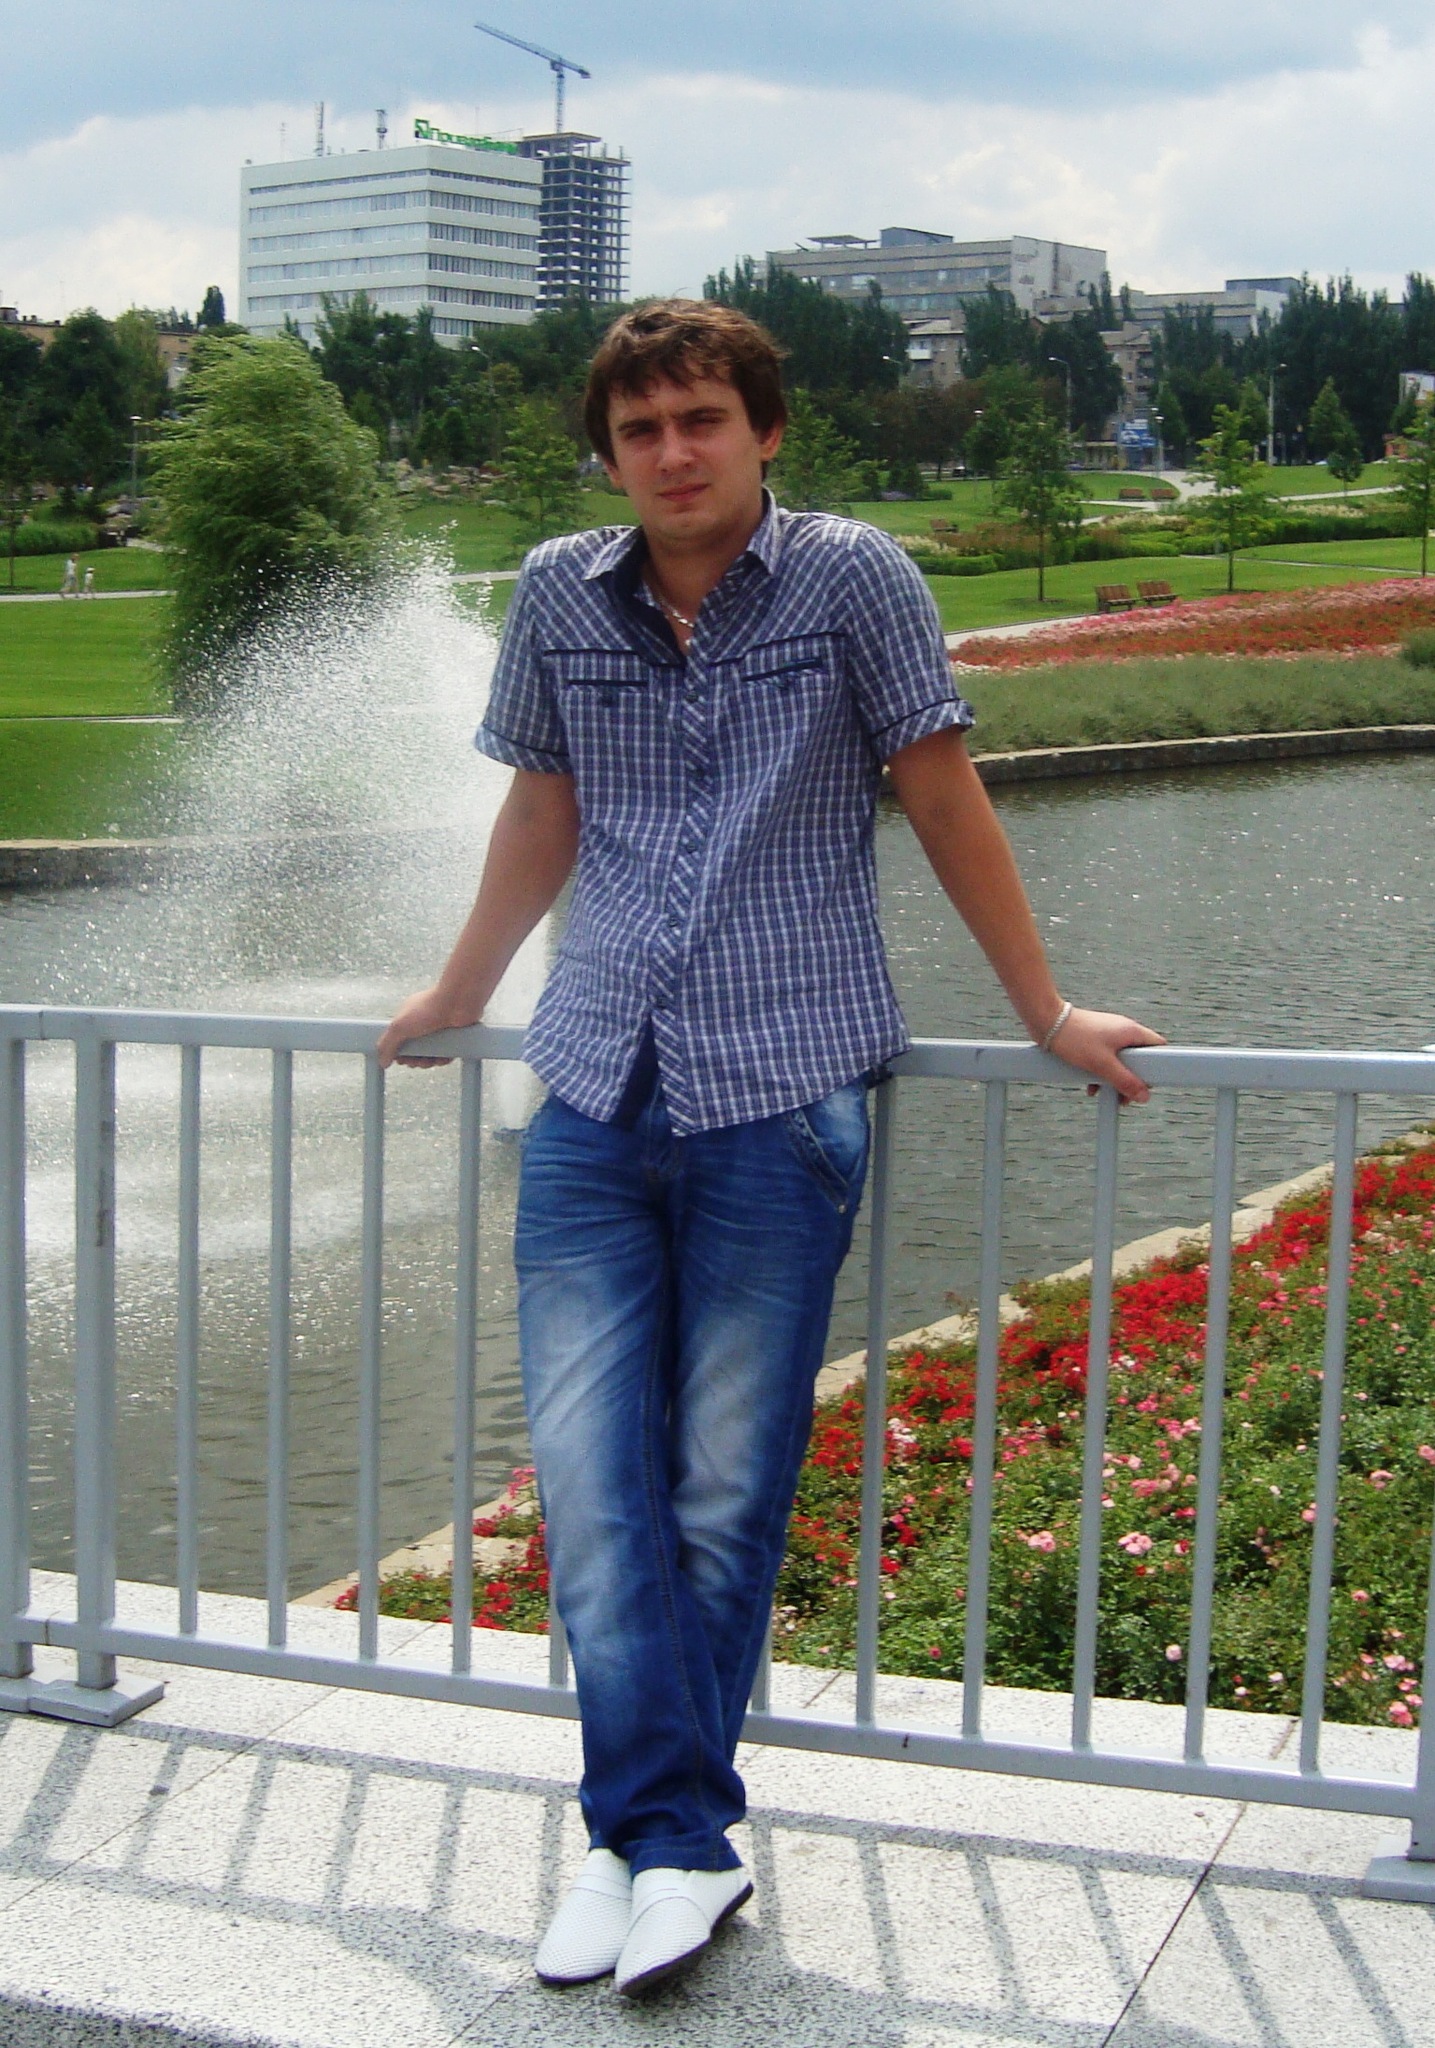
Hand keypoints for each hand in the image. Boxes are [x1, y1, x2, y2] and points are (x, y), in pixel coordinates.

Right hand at [376, 986, 477, 1069]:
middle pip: (414, 1050)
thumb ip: (387, 1044)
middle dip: (414, 1060)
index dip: (399, 1053)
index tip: (401, 1060)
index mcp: (407, 1019)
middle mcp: (422, 1024)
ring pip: (430, 1053)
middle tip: (416, 1062)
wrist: (458, 1002)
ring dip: (428, 1061)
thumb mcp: (399, 1026)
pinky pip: (446, 1053)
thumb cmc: (428, 1008)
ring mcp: (438, 1030)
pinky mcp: (452, 1036)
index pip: (399, 1041)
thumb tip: (382, 1062)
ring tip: (429, 1061)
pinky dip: (443, 1058)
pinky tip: (442, 1058)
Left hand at [1044, 1006, 1165, 1105]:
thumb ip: (1125, 1081)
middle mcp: (1124, 1030)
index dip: (1157, 1067)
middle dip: (1132, 1079)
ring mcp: (1110, 1034)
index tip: (1148, 1083)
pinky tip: (1090, 1084)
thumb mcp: (1102, 1065)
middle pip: (1139, 1059)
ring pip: (1121, 1061)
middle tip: (1123, 1094)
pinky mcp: (1096, 1039)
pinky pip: (1106, 1058)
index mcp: (1132, 1031)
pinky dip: (1101, 1072)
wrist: (1047, 1022)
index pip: (1158, 1047)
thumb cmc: (1075, 1037)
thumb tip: (1143, 1096)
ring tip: (1103, 1091)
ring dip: (1114, 1078)